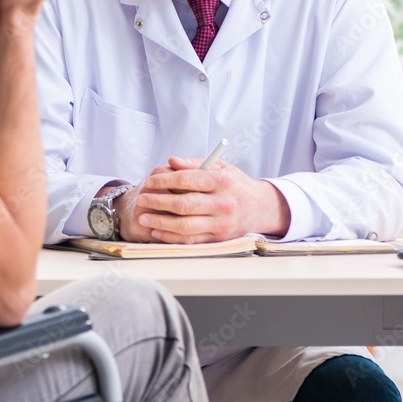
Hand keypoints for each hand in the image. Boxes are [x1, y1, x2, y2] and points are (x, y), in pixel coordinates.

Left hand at [117, 157, 290, 242]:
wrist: (261, 208)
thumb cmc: (234, 184)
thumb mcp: (220, 167)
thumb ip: (194, 164)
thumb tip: (172, 161)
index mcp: (222, 182)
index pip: (187, 180)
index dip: (164, 181)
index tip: (149, 182)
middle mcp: (223, 203)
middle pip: (184, 205)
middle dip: (158, 202)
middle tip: (141, 200)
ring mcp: (222, 223)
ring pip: (185, 226)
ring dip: (160, 223)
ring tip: (144, 218)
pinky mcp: (219, 239)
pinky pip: (191, 240)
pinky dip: (171, 237)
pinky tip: (157, 231)